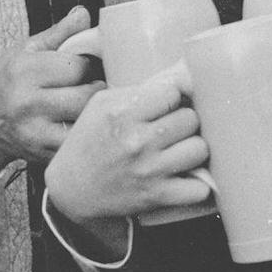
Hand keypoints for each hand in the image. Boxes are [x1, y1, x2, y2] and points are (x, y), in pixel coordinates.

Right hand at [0, 6, 102, 174]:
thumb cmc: (9, 82)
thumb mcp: (27, 51)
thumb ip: (59, 33)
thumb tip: (84, 14)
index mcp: (25, 71)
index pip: (78, 67)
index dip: (91, 65)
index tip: (89, 67)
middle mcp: (28, 103)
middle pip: (87, 95)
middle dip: (98, 89)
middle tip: (95, 86)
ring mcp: (36, 133)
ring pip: (87, 121)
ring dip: (96, 111)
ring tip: (92, 104)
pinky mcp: (44, 155)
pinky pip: (80, 143)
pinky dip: (88, 133)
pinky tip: (85, 125)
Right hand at [44, 67, 210, 226]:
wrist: (71, 191)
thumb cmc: (90, 143)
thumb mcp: (102, 105)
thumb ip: (139, 89)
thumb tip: (184, 75)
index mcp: (121, 113)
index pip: (173, 92)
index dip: (171, 100)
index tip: (164, 108)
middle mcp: (136, 140)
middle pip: (191, 119)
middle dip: (183, 124)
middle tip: (171, 132)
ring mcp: (148, 169)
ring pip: (200, 148)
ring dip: (192, 151)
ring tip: (178, 152)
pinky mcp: (156, 196)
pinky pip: (198, 188)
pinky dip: (197, 186)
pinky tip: (185, 178)